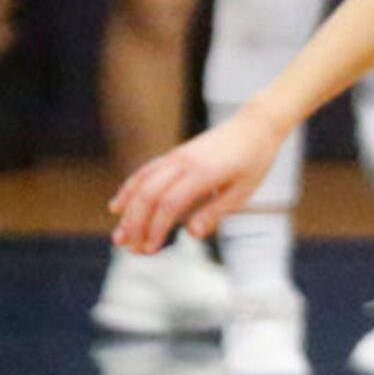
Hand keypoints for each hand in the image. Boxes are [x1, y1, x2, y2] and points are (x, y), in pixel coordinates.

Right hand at [110, 109, 286, 251]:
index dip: (156, 228)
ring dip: (127, 211)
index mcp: (203, 173)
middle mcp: (183, 162)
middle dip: (136, 224)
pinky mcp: (173, 155)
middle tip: (131, 249)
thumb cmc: (254, 160)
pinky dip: (129, 190)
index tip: (150, 249)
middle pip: (148, 195)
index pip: (169, 204)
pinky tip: (118, 207)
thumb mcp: (243, 190)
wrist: (255, 126)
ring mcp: (175, 156)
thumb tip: (192, 234)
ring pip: (141, 184)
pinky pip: (145, 172)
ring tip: (119, 236)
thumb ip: (215, 212)